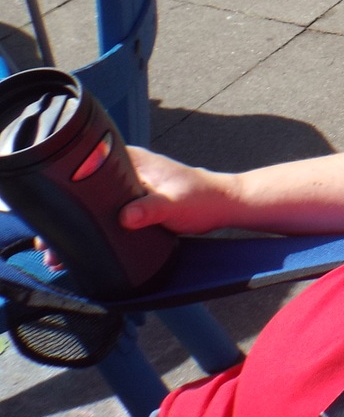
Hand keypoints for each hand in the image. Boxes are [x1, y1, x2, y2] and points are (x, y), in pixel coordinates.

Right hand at [33, 149, 236, 270]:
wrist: (222, 206)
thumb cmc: (203, 198)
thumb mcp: (175, 204)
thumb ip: (151, 208)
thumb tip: (125, 217)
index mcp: (131, 161)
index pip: (86, 167)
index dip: (64, 190)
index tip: (48, 214)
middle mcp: (125, 172)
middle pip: (83, 193)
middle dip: (64, 218)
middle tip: (47, 245)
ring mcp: (128, 189)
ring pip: (91, 207)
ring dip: (76, 229)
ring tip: (57, 255)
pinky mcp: (133, 204)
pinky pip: (104, 216)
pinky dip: (92, 232)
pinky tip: (80, 252)